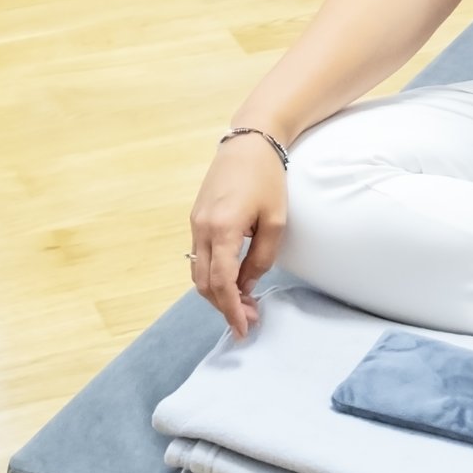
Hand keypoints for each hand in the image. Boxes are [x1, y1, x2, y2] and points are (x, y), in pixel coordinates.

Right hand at [187, 135, 289, 337]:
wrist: (249, 143)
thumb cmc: (267, 179)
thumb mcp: (276, 221)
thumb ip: (261, 258)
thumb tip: (246, 286)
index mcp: (222, 230)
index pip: (221, 284)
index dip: (231, 310)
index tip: (244, 328)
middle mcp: (202, 229)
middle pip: (204, 284)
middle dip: (225, 307)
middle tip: (249, 319)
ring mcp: (195, 223)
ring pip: (198, 272)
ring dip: (217, 293)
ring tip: (243, 303)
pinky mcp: (197, 218)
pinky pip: (200, 256)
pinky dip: (213, 274)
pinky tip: (233, 280)